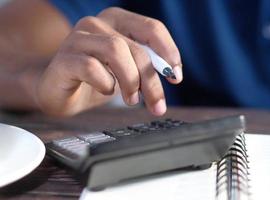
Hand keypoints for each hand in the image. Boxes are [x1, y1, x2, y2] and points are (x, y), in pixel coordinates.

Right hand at [35, 7, 182, 116]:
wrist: (60, 92)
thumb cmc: (97, 79)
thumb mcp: (128, 70)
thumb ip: (147, 65)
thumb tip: (173, 74)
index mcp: (117, 20)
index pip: (152, 28)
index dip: (168, 52)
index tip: (176, 77)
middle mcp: (96, 23)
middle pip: (136, 47)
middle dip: (151, 80)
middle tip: (157, 104)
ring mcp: (77, 38)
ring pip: (116, 51)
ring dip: (130, 80)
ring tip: (132, 99)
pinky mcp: (64, 59)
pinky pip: (92, 68)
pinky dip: (105, 83)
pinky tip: (106, 90)